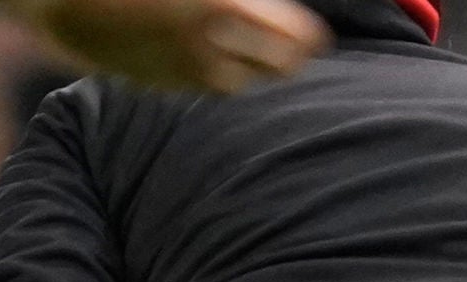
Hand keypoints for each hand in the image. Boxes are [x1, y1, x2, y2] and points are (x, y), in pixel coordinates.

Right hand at [14, 0, 327, 91]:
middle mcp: (203, 45)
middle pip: (271, 69)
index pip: (289, 37)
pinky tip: (216, 62)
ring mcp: (176, 69)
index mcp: (219, 4)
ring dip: (254, 73)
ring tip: (264, 61)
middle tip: (299, 49)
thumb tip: (261, 7)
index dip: (305, 37)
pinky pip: (198, 87)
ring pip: (236, 85)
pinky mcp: (151, 82)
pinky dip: (218, 77)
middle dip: (288, 58)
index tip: (315, 35)